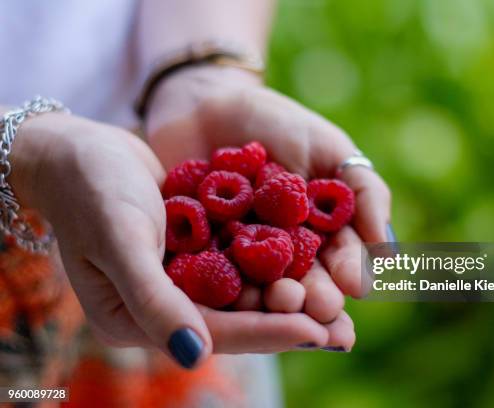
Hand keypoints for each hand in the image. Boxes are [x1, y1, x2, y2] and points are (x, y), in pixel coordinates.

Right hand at [8, 113, 336, 369]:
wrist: (82, 150)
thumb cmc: (92, 191)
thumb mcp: (120, 242)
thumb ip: (154, 301)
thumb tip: (193, 356)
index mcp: (138, 319)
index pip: (214, 332)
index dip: (266, 332)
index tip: (317, 332)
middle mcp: (166, 305)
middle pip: (238, 319)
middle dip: (292, 323)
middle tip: (344, 331)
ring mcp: (182, 278)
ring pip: (247, 294)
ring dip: (293, 297)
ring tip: (341, 305)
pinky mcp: (197, 250)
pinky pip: (241, 262)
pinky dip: (276, 263)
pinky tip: (314, 263)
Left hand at [145, 66, 391, 345]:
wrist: (208, 102)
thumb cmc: (279, 123)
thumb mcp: (331, 149)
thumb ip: (365, 194)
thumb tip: (391, 254)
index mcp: (318, 235)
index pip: (339, 260)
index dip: (347, 272)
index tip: (353, 283)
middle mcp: (281, 253)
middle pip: (300, 281)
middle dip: (311, 295)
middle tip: (317, 306)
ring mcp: (238, 255)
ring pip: (257, 284)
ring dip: (270, 298)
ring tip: (279, 303)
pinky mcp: (196, 253)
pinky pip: (207, 271)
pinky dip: (218, 281)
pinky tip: (230, 293)